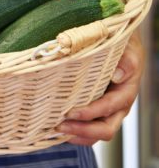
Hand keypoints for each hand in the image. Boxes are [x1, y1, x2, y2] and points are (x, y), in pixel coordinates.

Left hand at [56, 30, 143, 144]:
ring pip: (95, 133)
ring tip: (56, 129)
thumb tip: (118, 75)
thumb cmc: (122, 49)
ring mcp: (106, 111)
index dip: (90, 112)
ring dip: (76, 134)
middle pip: (104, 129)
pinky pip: (87, 128)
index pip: (109, 108)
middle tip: (60, 125)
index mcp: (125, 93)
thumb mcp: (128, 51)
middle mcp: (117, 107)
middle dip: (82, 130)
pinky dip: (74, 131)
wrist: (120, 48)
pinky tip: (57, 127)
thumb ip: (126, 61)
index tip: (71, 112)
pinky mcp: (95, 111)